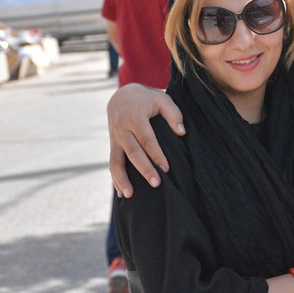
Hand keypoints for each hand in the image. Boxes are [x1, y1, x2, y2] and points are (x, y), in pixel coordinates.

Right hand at [108, 83, 184, 197]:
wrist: (121, 95)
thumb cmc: (147, 99)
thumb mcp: (162, 98)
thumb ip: (174, 113)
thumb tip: (181, 132)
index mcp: (135, 118)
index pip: (147, 140)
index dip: (156, 155)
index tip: (166, 169)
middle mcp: (122, 130)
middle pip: (133, 153)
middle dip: (144, 170)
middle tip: (156, 184)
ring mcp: (115, 139)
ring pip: (115, 162)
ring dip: (121, 180)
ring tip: (129, 196)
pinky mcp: (112, 145)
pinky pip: (112, 163)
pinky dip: (115, 179)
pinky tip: (121, 194)